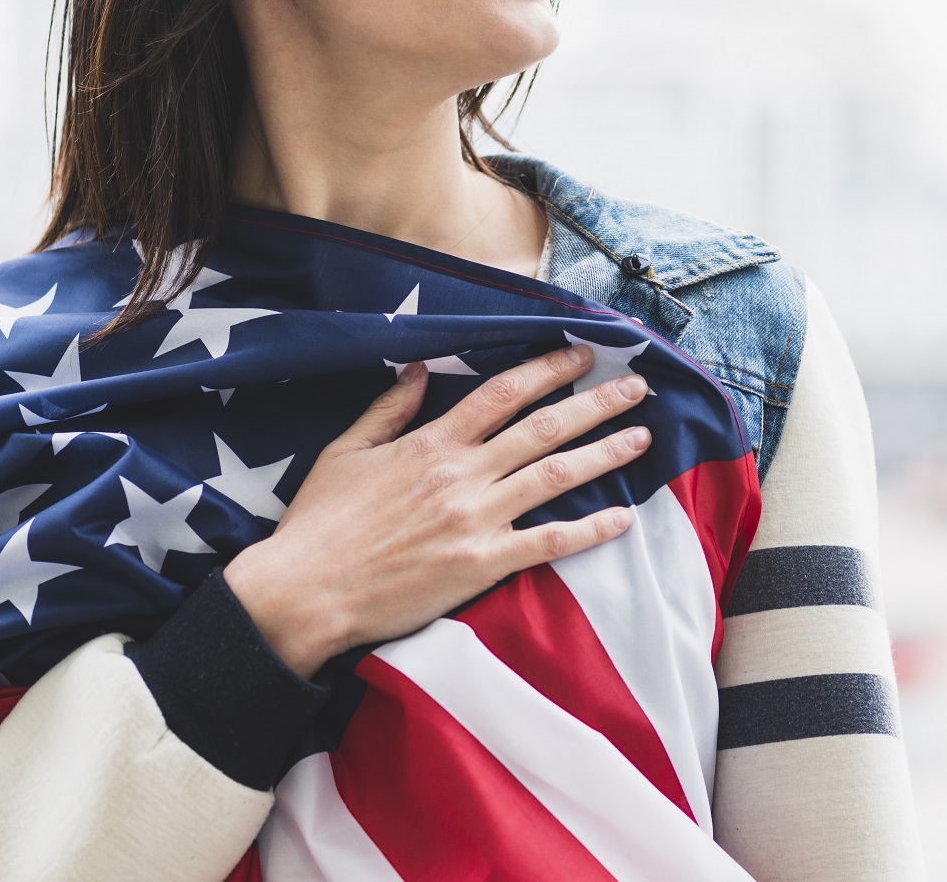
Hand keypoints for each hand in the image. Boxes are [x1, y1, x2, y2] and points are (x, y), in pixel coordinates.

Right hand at [222, 344, 648, 676]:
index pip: (504, 394)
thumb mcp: (345, 452)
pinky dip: (589, 530)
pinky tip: (622, 518)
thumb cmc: (320, 524)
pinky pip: (548, 543)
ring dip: (604, 454)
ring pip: (556, 476)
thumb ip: (389, 409)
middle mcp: (463, 475)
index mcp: (431, 443)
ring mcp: (477, 520)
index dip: (548, 369)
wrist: (305, 593)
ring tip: (641, 437)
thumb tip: (423, 371)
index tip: (582, 354)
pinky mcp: (482, 565)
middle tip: (636, 387)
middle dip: (596, 403)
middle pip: (544, 427)